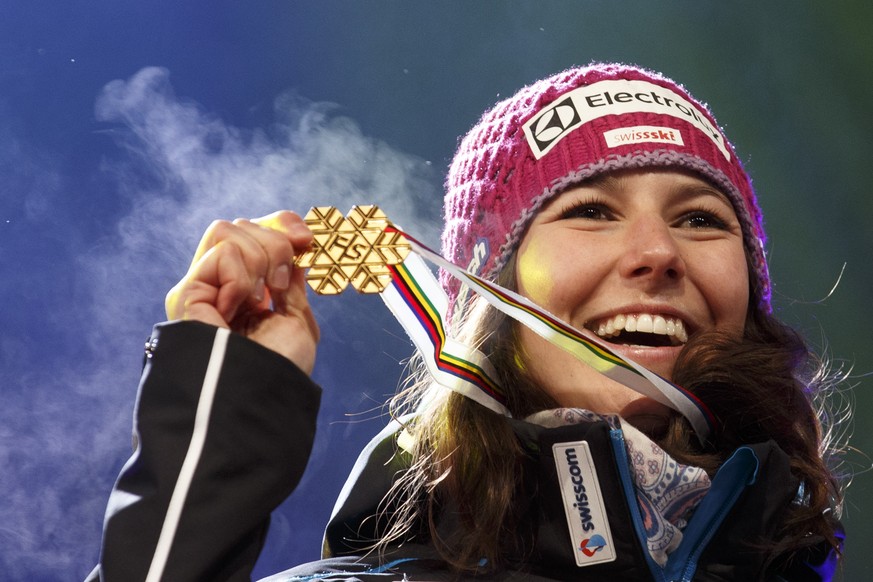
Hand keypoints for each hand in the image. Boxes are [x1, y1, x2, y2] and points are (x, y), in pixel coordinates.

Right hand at [165, 211, 318, 373]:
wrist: (260, 393)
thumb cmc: (280, 368)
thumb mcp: (297, 318)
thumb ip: (291, 283)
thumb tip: (294, 247)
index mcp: (249, 289)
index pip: (256, 231)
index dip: (281, 225)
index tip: (306, 240)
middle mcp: (221, 283)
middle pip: (243, 225)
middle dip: (275, 246)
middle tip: (279, 285)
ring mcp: (203, 286)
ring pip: (227, 230)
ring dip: (258, 259)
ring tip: (258, 299)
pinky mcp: (187, 293)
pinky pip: (222, 254)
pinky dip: (241, 278)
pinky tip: (237, 308)